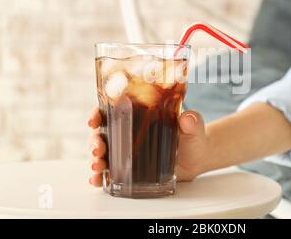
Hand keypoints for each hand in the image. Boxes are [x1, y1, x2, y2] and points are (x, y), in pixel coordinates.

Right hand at [87, 106, 208, 186]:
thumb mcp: (193, 126)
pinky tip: (97, 180)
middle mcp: (128, 132)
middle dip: (94, 141)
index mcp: (139, 115)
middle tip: (98, 149)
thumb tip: (188, 118)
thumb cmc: (192, 137)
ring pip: (103, 153)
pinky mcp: (130, 168)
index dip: (97, 114)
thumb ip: (192, 121)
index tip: (93, 120)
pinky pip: (111, 172)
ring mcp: (128, 151)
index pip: (111, 110)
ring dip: (95, 159)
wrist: (197, 158)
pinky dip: (100, 177)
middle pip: (102, 133)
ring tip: (98, 165)